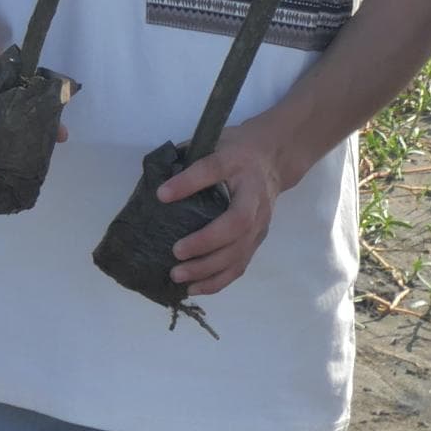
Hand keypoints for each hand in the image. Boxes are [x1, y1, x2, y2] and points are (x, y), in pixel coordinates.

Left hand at [153, 126, 292, 295]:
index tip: (162, 194)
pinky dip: (218, 280)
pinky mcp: (258, 240)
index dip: (189, 182)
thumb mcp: (214, 142)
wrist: (273, 159)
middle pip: (236, 224)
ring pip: (239, 251)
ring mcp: (260, 222)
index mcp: (239, 164)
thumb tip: (156, 184)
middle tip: (175, 252)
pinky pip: (240, 265)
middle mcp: (255, 196)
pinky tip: (195, 287)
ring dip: (208, 269)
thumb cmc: (236, 151)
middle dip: (205, 242)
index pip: (214, 169)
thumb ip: (188, 158)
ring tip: (178, 276)